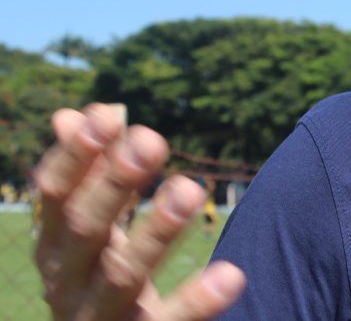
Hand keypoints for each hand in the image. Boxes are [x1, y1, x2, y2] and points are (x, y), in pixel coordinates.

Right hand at [34, 104, 245, 319]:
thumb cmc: (97, 281)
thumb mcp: (89, 233)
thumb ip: (87, 178)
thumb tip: (71, 113)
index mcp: (56, 247)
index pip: (56, 195)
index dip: (77, 155)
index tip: (109, 116)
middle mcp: (67, 283)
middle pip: (84, 228)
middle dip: (115, 182)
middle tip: (152, 140)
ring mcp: (100, 318)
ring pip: (122, 275)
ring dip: (156, 231)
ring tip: (188, 189)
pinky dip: (198, 301)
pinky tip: (231, 275)